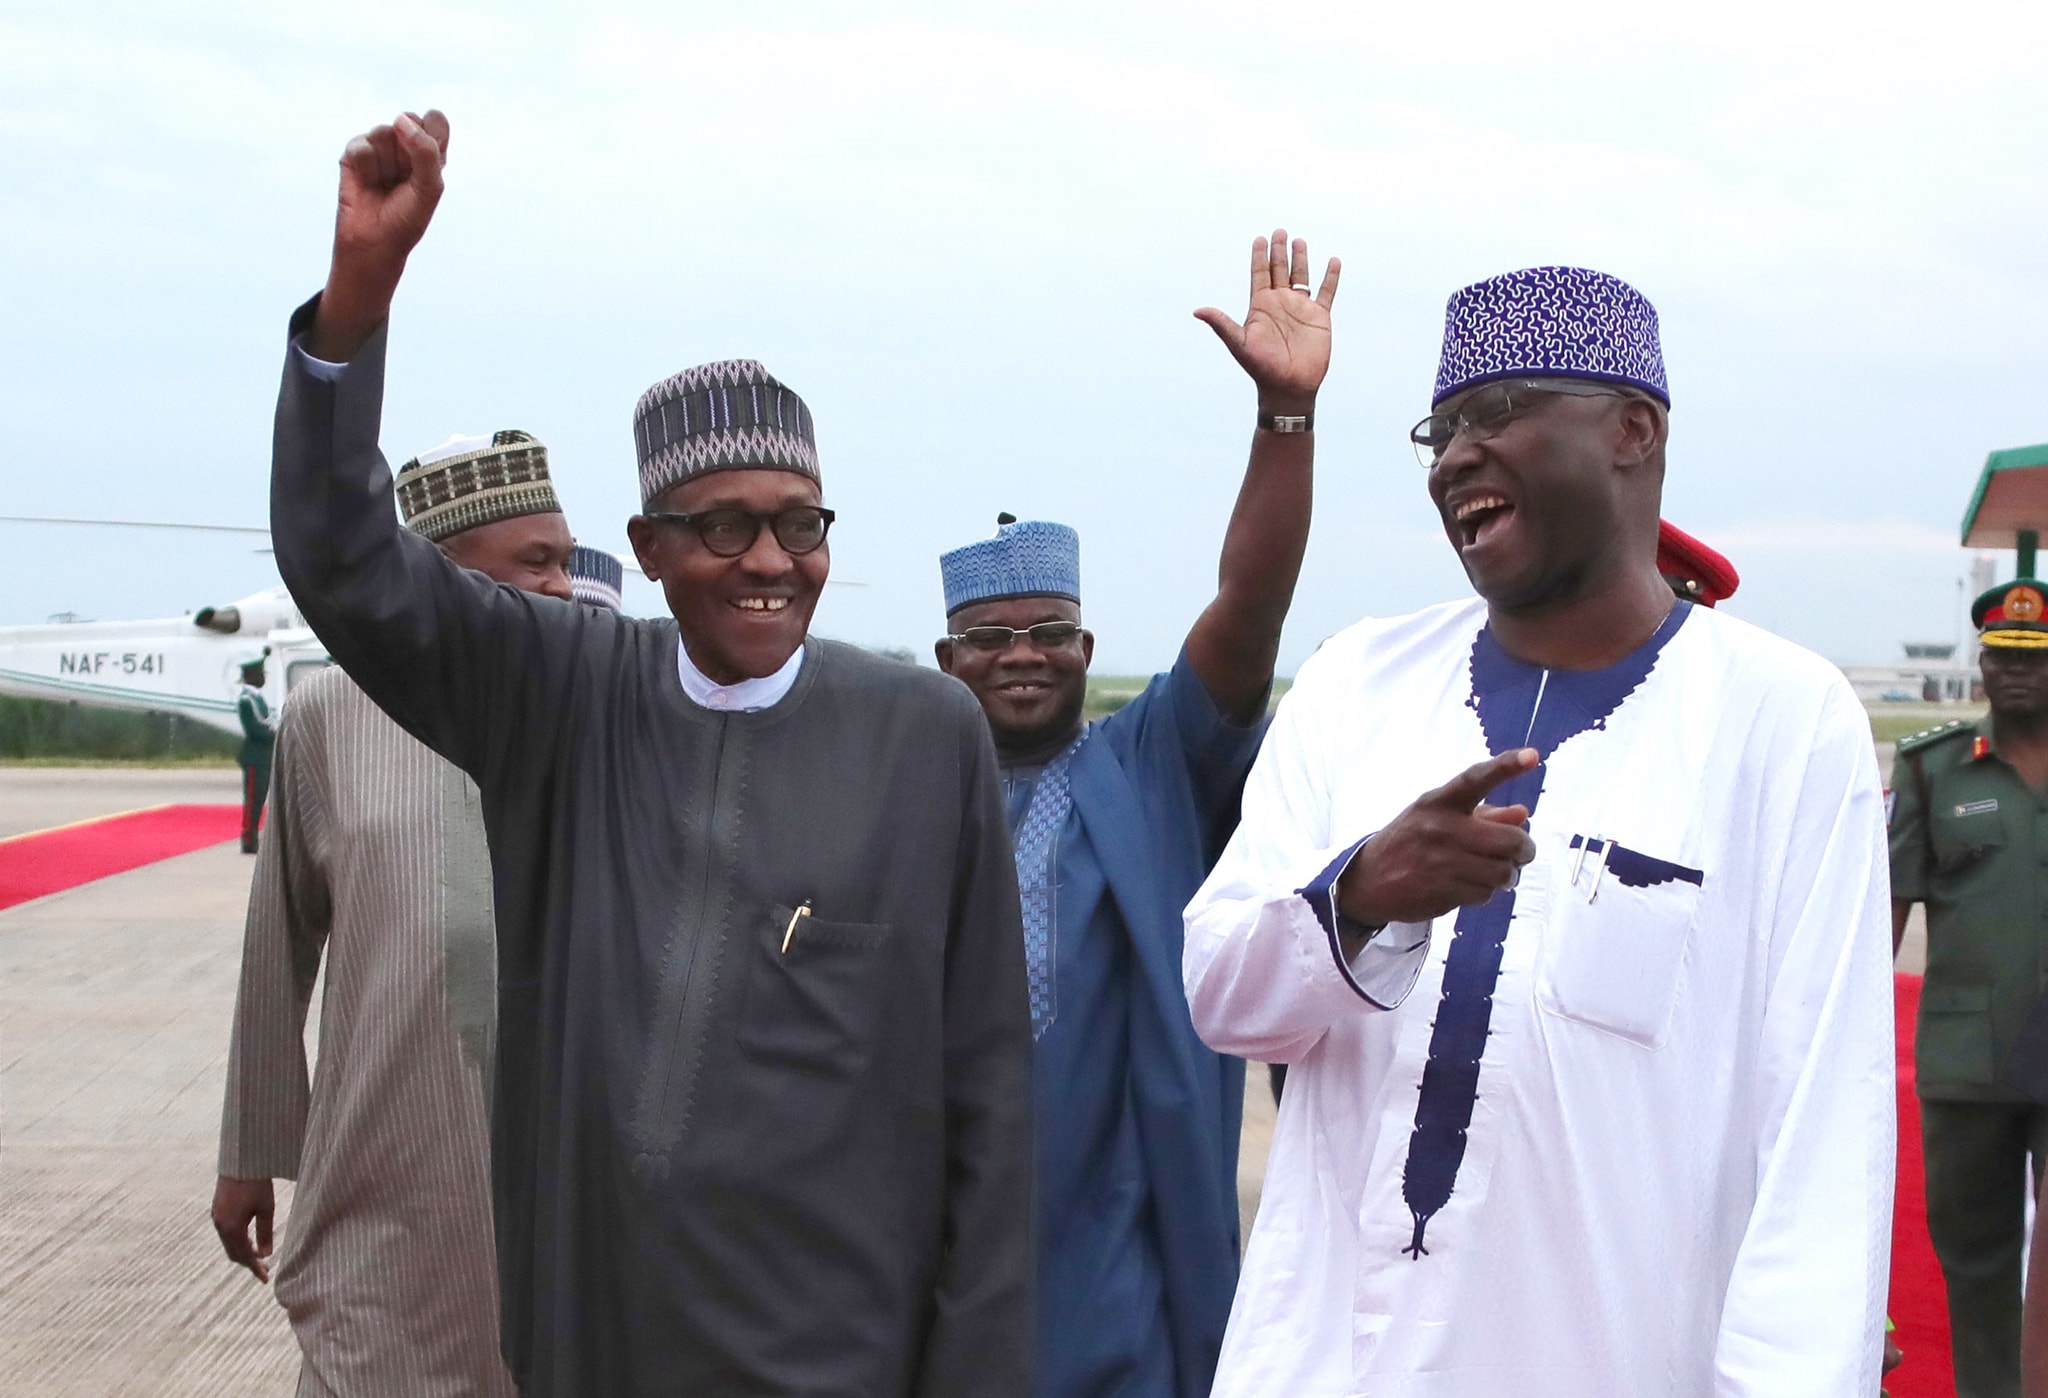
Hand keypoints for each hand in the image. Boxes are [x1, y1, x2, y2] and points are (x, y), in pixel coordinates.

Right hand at [211, 1175, 275, 1282]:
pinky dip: (238, 1241)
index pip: (244, 1256)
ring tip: (259, 1257)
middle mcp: (220, 1225)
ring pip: (229, 1243)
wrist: (241, 1161)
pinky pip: (227, 1233)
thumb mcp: (266, 1208)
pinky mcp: (217, 1210)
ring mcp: (217, 1218)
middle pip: (234, 1253)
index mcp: (232, 1228)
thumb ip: (265, 1233)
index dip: (255, 1268)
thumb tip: (266, 1254)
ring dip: (243, 1252)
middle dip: (249, 1262)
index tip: (265, 1279)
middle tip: (265, 1270)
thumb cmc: (257, 1183)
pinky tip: (249, 1240)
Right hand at [307, 109, 450, 361]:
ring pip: (383, 132)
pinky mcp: (354, 154)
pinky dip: (367, 168)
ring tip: (385, 185)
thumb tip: (399, 119)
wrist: (375, 242)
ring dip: (387, 165)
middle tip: (404, 179)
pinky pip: (362, 145)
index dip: (432, 134)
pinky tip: (368, 183)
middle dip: (408, 153)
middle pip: (408, 121)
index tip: (429, 160)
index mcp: (429, 151)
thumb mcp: (429, 187)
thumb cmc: (407, 218)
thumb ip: (426, 150)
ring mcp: (378, 146)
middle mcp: (404, 144)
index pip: (436, 120)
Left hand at [1194, 230, 1340, 415]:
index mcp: (1260, 306)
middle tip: (1279, 231)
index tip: (1259, 238)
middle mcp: (1280, 303)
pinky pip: (1326, 292)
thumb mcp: (1239, 343)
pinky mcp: (1319, 317)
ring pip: (1301, 276)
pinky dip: (1330, 277)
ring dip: (1300, 259)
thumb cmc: (1261, 368)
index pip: (1259, 274)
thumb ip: (1222, 324)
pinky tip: (1333, 261)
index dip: (1259, 257)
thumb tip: (1197, 311)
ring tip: (1299, 240)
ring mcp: (1300, 308)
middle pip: (1279, 270)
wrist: (1288, 387)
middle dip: (1279, 251)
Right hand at [1337, 750, 1538, 926]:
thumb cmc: (1409, 841)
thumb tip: (1523, 814)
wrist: (1367, 880)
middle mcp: (1441, 829)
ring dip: (1507, 875)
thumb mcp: (1436, 818)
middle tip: (1520, 853)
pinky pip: (1486, 894)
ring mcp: (1443, 863)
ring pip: (1503, 873)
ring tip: (1494, 871)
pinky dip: (1485, 892)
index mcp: (1438, 802)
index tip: (1532, 756)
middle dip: (1524, 850)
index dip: (1506, 767)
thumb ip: (1483, 814)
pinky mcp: (1444, 893)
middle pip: (1510, 841)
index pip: (1476, 779)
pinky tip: (1468, 884)